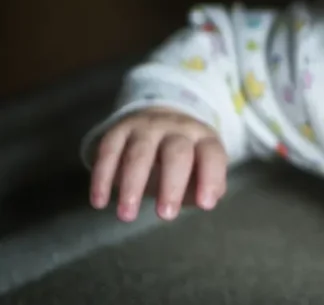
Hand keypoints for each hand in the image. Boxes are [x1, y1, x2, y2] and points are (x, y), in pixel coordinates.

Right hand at [90, 107, 227, 221]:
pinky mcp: (118, 130)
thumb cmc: (183, 156)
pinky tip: (100, 202)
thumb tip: (205, 201)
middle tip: (166, 215)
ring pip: (139, 154)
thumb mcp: (200, 167)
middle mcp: (177, 128)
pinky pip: (108, 152)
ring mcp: (147, 127)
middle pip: (177, 153)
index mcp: (202, 138)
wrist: (157, 118)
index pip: (212, 155)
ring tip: (127, 216)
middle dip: (172, 185)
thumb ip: (205, 185)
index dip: (211, 178)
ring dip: (132, 186)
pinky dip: (102, 177)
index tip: (205, 205)